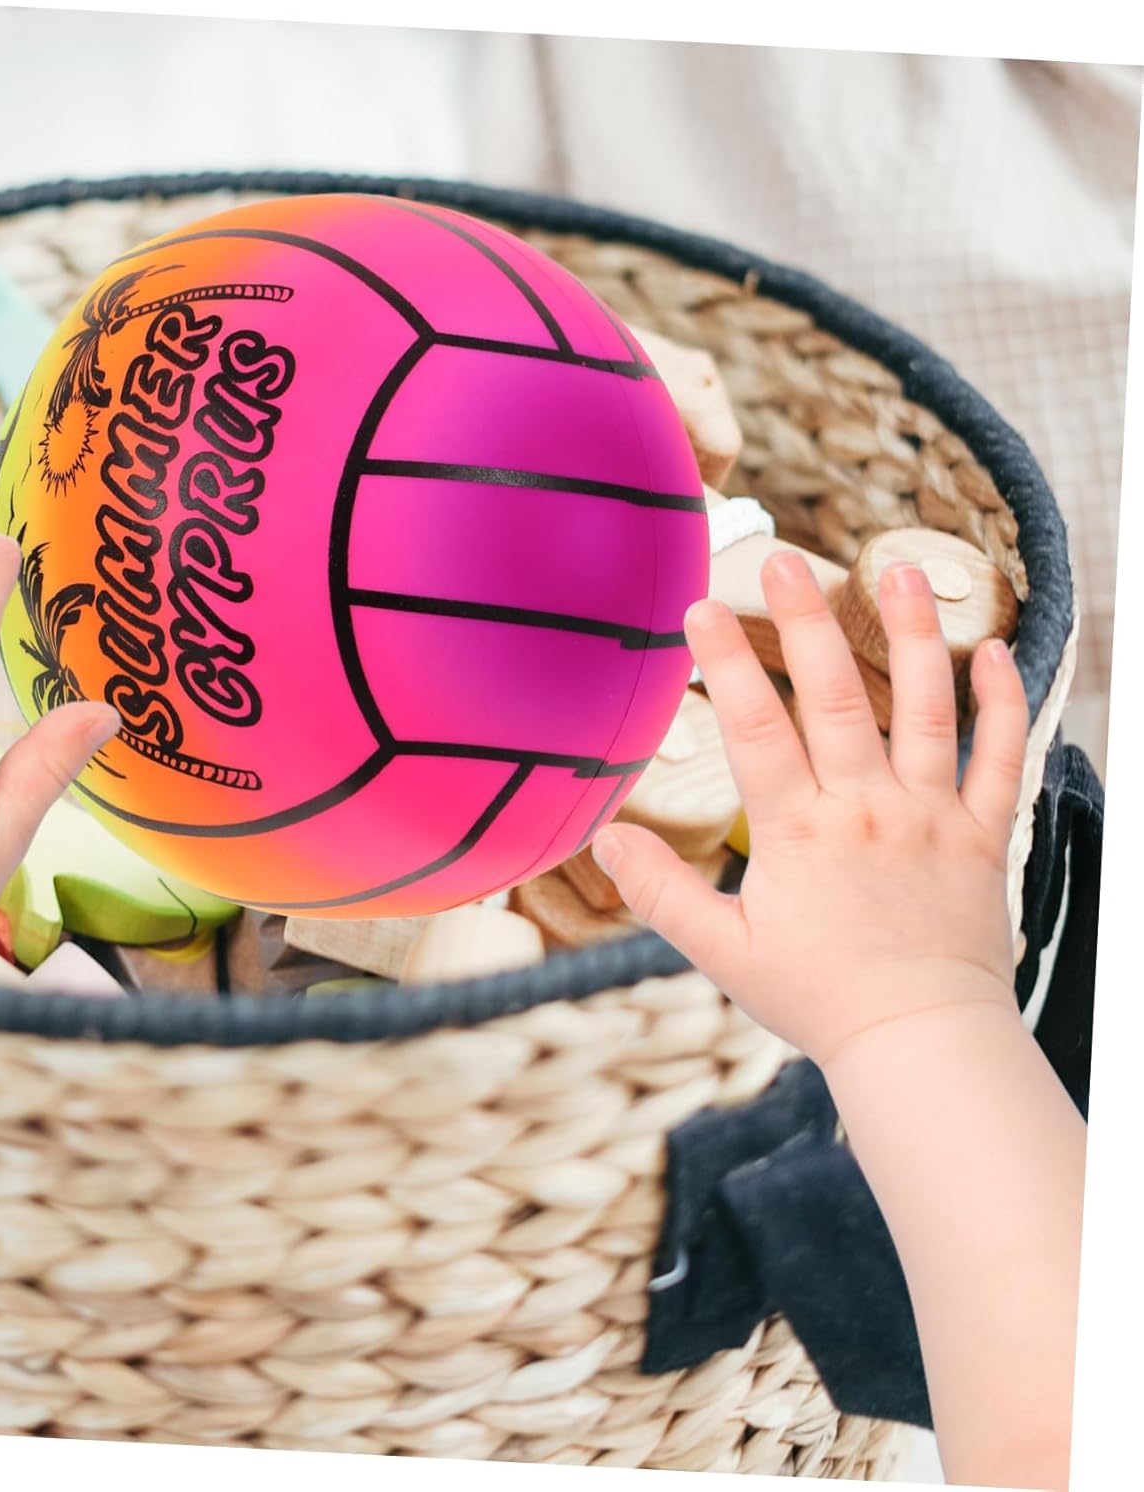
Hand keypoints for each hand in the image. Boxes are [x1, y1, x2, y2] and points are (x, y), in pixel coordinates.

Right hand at [593, 553, 1028, 1069]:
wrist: (920, 1044)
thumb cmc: (818, 999)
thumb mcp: (722, 953)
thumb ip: (661, 893)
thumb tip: (602, 841)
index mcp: (798, 833)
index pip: (754, 729)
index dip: (726, 663)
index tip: (703, 608)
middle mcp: (866, 809)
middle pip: (833, 697)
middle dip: (807, 621)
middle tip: (788, 560)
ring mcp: (930, 816)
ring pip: (924, 708)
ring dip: (912, 635)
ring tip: (901, 569)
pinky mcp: (980, 835)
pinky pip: (1000, 757)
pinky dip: (1003, 703)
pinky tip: (996, 650)